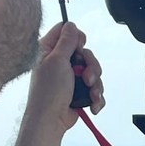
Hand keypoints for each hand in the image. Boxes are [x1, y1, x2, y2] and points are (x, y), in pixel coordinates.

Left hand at [25, 20, 105, 134]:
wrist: (51, 120)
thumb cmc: (48, 93)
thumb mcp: (57, 60)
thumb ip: (66, 41)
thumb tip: (71, 25)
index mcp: (49, 50)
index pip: (66, 32)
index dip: (77, 39)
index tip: (78, 50)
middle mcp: (59, 62)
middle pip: (85, 53)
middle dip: (91, 66)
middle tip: (86, 77)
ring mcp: (69, 77)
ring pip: (93, 71)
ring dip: (95, 84)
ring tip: (91, 94)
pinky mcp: (78, 91)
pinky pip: (94, 88)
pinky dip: (96, 96)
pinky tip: (92, 104)